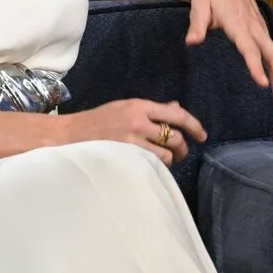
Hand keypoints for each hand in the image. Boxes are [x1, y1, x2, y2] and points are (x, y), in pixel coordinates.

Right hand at [67, 99, 206, 167]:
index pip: (176, 115)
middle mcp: (139, 121)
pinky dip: (156, 167)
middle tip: (180, 152)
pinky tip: (150, 166)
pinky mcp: (127, 156)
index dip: (194, 125)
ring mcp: (132, 140)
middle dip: (182, 146)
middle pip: (175, 136)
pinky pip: (153, 165)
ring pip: (167, 154)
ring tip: (162, 160)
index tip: (201, 135)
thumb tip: (177, 109)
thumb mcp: (124, 108)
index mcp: (139, 106)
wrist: (70, 134)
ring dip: (169, 159)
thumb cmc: (98, 121)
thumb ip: (151, 111)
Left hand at [186, 0, 272, 111]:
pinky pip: (271, 51)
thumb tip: (191, 43)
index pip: (249, 49)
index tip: (262, 84)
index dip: (255, 66)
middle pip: (271, 55)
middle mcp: (253, 27)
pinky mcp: (260, 29)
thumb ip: (197, 25)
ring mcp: (259, 28)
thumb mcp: (198, 4)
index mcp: (237, 23)